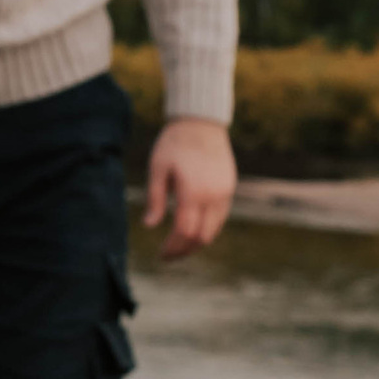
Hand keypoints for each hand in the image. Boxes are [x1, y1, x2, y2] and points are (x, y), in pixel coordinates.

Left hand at [145, 116, 236, 253]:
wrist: (201, 123)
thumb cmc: (174, 143)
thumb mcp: (158, 168)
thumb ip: (155, 198)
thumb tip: (149, 226)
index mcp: (192, 192)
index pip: (184, 232)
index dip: (172, 248)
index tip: (161, 255)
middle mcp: (212, 196)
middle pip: (201, 237)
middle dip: (184, 250)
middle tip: (169, 255)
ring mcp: (224, 194)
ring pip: (213, 231)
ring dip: (197, 242)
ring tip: (180, 246)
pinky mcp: (229, 190)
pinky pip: (220, 218)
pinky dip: (206, 229)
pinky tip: (192, 228)